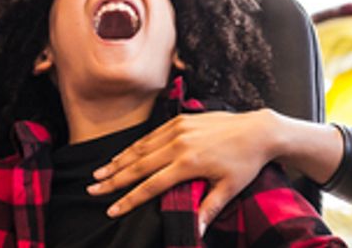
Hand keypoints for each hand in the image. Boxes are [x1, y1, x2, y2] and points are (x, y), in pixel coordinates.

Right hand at [88, 110, 272, 231]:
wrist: (258, 130)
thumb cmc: (246, 162)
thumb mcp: (230, 189)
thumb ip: (208, 208)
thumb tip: (195, 231)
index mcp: (188, 163)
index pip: (151, 185)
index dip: (129, 199)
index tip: (112, 209)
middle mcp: (178, 144)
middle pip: (138, 165)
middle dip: (114, 179)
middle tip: (93, 189)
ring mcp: (178, 129)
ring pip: (141, 148)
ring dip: (119, 161)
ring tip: (100, 173)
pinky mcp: (180, 120)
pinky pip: (151, 136)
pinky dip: (135, 146)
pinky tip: (124, 154)